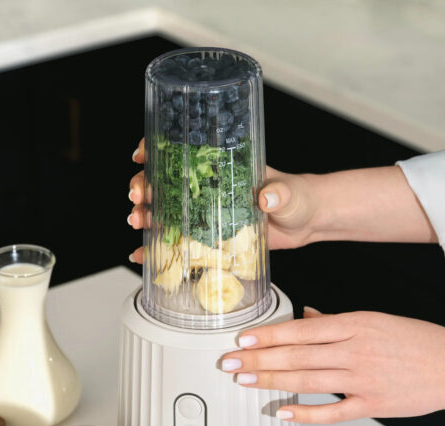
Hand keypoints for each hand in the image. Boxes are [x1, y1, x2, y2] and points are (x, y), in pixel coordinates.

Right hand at [127, 138, 436, 261]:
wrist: (307, 222)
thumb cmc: (300, 198)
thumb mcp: (291, 193)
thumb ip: (280, 193)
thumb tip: (267, 198)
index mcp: (223, 169)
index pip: (183, 152)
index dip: (157, 150)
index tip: (141, 155)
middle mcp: (209, 189)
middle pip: (165, 183)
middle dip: (144, 187)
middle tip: (138, 196)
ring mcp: (207, 214)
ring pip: (166, 212)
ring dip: (146, 216)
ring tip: (137, 223)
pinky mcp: (210, 238)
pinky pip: (179, 242)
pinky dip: (159, 249)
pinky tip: (142, 256)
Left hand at [219, 307, 444, 422]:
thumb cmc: (416, 339)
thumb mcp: (374, 318)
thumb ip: (334, 321)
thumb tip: (303, 318)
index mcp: (354, 325)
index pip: (299, 331)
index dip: (267, 336)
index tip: (242, 340)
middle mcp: (354, 351)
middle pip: (295, 356)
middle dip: (257, 360)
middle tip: (229, 364)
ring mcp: (362, 380)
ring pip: (306, 381)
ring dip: (270, 381)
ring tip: (244, 381)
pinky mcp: (372, 406)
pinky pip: (332, 412)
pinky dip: (305, 413)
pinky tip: (281, 412)